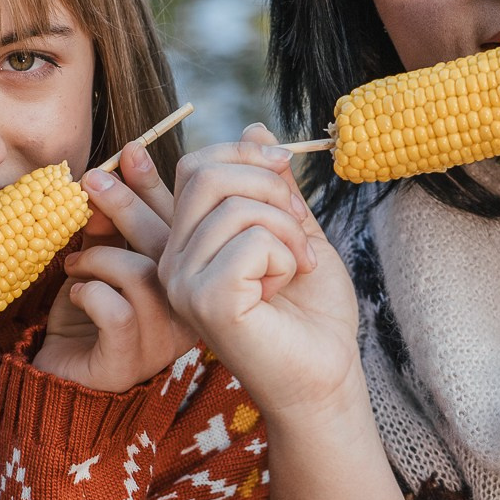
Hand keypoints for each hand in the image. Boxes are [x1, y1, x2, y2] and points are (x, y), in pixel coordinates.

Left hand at [36, 141, 196, 392]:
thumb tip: (100, 178)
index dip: (158, 185)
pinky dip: (88, 293)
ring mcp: (163, 337)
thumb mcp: (99, 264)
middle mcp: (185, 309)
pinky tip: (77, 295)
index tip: (129, 151)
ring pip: (141, 275)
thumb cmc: (87, 321)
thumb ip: (106, 228)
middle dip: (127, 203)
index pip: (182, 224)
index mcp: (185, 281)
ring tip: (74, 264)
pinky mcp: (132, 358)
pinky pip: (116, 309)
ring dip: (98, 258)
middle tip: (91, 181)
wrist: (65, 386)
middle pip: (169, 244)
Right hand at [158, 124, 360, 417]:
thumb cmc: (312, 313)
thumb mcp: (295, 231)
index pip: (188, 169)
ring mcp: (182, 283)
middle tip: (301, 225)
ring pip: (234, 205)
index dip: (236, 150)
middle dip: (270, 184)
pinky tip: (286, 286)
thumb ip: (272, 185)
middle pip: (205, 172)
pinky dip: (286, 255)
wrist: (327, 374)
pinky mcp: (205, 300)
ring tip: (299, 265)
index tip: (281, 158)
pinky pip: (251, 240)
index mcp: (188, 244)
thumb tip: (254, 125)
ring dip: (287, 228)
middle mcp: (172, 262)